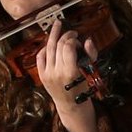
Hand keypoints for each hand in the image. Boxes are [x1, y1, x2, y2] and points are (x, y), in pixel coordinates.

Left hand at [34, 17, 105, 131]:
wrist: (71, 105)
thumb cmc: (83, 89)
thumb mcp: (90, 72)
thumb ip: (91, 55)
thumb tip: (88, 40)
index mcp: (70, 72)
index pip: (68, 47)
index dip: (73, 38)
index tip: (77, 38)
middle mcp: (56, 72)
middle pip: (58, 45)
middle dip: (65, 35)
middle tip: (71, 33)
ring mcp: (47, 74)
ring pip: (48, 48)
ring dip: (53, 36)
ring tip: (57, 26)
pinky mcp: (41, 76)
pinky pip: (40, 57)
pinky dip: (45, 48)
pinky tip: (50, 44)